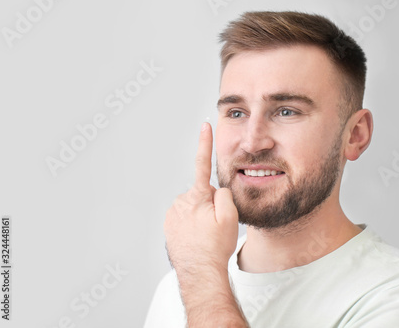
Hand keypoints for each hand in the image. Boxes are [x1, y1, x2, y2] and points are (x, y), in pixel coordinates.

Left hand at [164, 122, 238, 275]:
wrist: (200, 273)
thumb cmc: (215, 247)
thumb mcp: (230, 218)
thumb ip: (224, 195)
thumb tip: (215, 190)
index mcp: (196, 196)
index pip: (202, 165)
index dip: (204, 144)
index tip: (205, 126)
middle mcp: (180, 202)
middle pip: (201, 193)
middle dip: (208, 203)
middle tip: (214, 224)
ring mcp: (172, 215)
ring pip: (192, 206)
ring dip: (200, 215)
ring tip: (205, 234)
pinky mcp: (168, 226)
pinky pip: (184, 217)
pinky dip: (191, 224)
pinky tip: (196, 237)